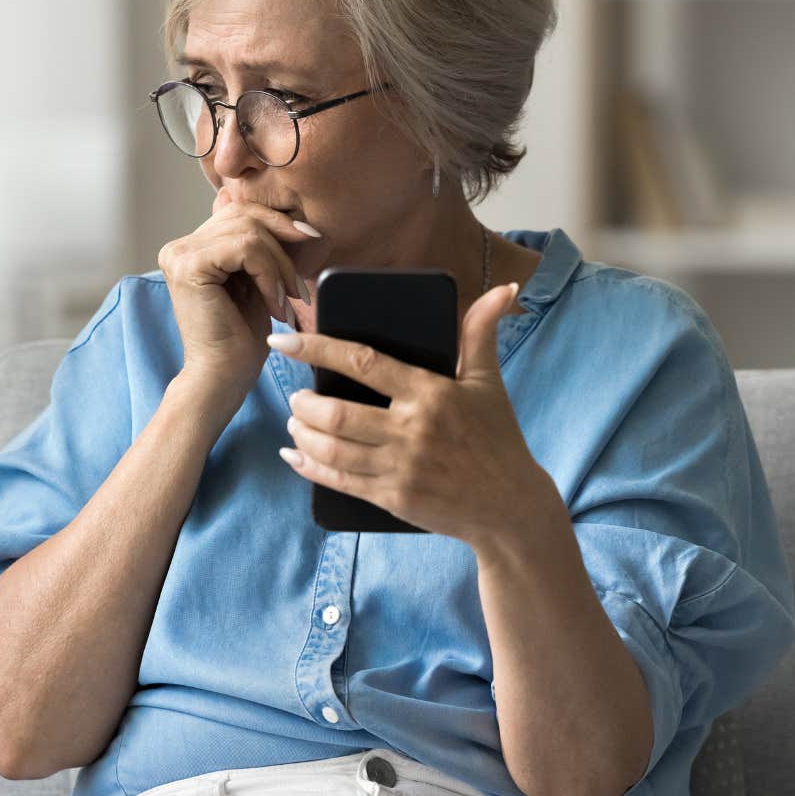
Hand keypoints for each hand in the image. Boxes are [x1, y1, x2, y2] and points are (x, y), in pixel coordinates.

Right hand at [159, 193, 331, 395]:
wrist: (223, 378)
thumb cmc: (240, 338)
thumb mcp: (253, 280)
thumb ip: (253, 244)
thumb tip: (266, 206)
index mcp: (191, 247)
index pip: (240, 212)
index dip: (279, 223)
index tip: (310, 242)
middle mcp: (179, 247)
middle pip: (246, 215)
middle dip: (284, 247)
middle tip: (298, 287)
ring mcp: (180, 254)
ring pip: (250, 232)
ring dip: (280, 266)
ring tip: (286, 300)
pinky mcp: (189, 266)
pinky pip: (246, 248)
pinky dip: (269, 274)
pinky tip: (274, 303)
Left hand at [268, 280, 556, 550]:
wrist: (510, 505)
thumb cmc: (497, 438)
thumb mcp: (488, 382)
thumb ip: (480, 333)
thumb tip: (503, 289)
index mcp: (430, 393)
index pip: (363, 362)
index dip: (318, 349)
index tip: (284, 342)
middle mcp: (411, 430)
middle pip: (338, 413)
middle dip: (304, 403)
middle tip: (295, 395)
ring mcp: (400, 468)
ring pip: (332, 449)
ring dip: (303, 433)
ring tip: (295, 421)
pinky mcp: (394, 499)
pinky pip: (340, 481)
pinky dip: (309, 468)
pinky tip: (294, 456)